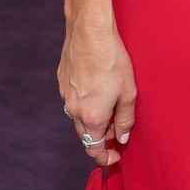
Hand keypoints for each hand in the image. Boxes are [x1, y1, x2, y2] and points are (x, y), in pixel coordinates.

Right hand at [58, 10, 136, 168]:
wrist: (89, 31)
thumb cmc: (112, 60)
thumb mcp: (128, 93)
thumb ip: (125, 119)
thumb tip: (122, 138)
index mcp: (91, 117)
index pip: (94, 148)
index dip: (105, 157)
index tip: (115, 156)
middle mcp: (73, 110)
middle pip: (86, 134)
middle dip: (102, 136)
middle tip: (118, 128)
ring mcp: (65, 95)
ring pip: (78, 116)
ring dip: (92, 117)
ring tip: (109, 103)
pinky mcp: (62, 80)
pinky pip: (73, 99)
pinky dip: (84, 101)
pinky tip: (97, 86)